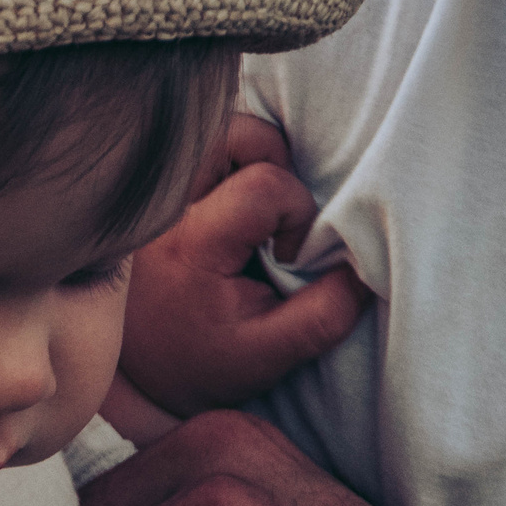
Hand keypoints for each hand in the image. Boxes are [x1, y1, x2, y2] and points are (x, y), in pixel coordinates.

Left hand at [118, 115, 372, 416]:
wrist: (139, 374)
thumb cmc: (204, 361)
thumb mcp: (271, 356)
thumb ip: (326, 314)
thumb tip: (366, 265)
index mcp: (190, 244)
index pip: (263, 184)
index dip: (295, 209)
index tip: (286, 253)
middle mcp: (161, 211)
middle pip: (228, 131)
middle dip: (268, 155)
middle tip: (273, 206)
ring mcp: (149, 199)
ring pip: (207, 131)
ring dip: (245, 153)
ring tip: (254, 203)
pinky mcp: (148, 197)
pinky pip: (191, 148)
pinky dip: (222, 159)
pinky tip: (232, 198)